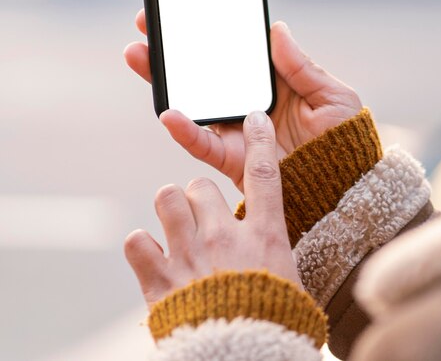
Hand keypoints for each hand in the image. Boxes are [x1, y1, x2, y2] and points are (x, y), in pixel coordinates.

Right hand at [124, 10, 361, 190]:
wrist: (346, 184)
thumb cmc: (345, 137)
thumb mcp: (330, 94)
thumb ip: (301, 66)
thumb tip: (276, 28)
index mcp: (270, 83)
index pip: (233, 54)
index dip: (209, 33)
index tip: (184, 8)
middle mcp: (246, 104)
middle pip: (203, 74)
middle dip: (173, 50)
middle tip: (147, 24)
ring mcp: (237, 130)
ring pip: (192, 103)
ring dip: (163, 81)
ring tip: (140, 55)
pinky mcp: (233, 158)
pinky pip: (203, 142)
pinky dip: (184, 129)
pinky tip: (168, 111)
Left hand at [124, 111, 299, 306]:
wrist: (239, 358)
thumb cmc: (272, 323)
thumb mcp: (288, 283)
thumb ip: (275, 253)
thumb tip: (273, 244)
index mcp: (264, 237)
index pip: (264, 174)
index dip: (259, 140)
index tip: (255, 118)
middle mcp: (225, 237)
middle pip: (202, 184)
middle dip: (199, 197)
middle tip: (202, 218)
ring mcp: (189, 255)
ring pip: (167, 198)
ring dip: (170, 209)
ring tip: (174, 228)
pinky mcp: (158, 279)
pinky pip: (137, 240)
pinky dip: (142, 246)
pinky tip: (151, 257)